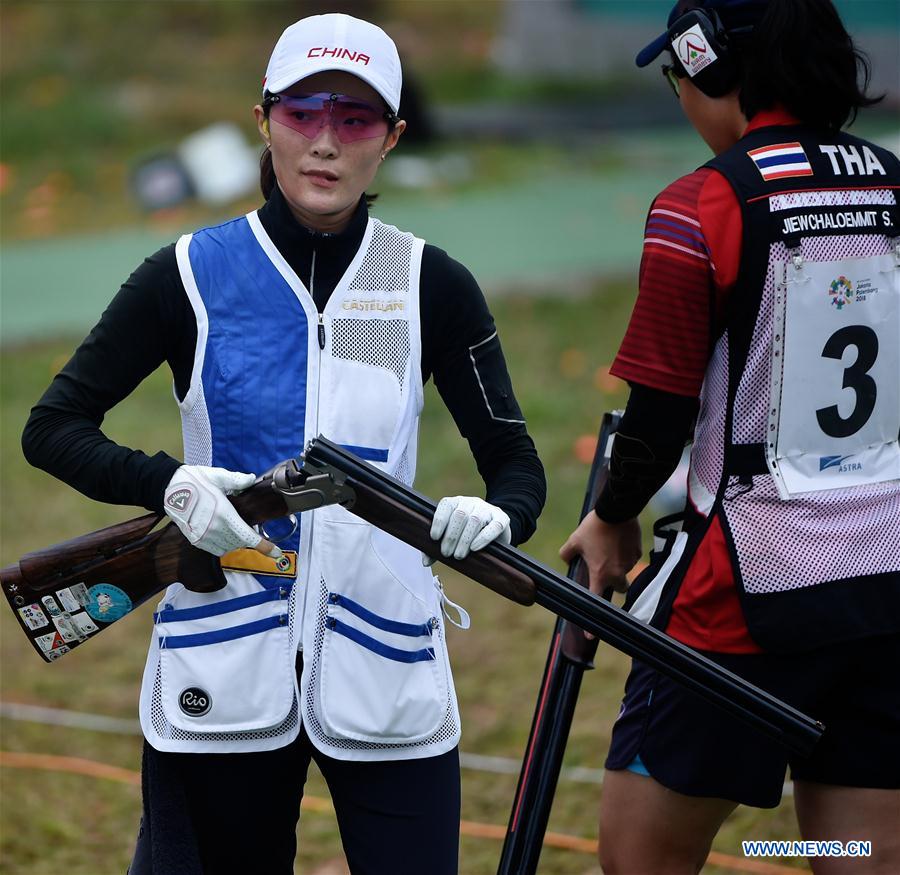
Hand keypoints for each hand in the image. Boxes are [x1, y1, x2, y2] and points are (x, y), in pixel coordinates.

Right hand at [163, 465, 280, 558]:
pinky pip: (215, 550)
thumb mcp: (218, 476)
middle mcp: (214, 529)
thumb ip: (237, 480)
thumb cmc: (194, 480)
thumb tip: (251, 479)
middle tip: (249, 525)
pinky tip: (222, 532)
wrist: (168, 488)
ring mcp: (203, 536)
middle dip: (248, 537)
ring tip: (234, 528)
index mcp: (224, 514)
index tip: (275, 553)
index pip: (247, 536)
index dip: (263, 546)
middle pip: (240, 543)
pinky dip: (222, 545)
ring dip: (235, 542)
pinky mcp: (194, 539)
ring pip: (228, 548)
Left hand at [423, 496, 511, 564]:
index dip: (439, 521)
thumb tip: (425, 562)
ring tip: (459, 555)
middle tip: (446, 553)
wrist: (496, 531)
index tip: (434, 538)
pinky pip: (494, 526)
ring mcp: (487, 509)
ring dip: (464, 540)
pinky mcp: (502, 519)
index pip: (446, 505)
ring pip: (475, 520)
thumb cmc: (469, 535)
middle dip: (451, 536)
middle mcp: (471, 502)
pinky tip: (475, 548)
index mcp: (456, 503)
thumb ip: (438, 545)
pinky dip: (483, 538)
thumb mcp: (453, 537)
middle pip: (460, 515)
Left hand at [559, 511, 641, 597]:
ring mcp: (630, 563)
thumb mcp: (574, 540)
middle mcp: (618, 573)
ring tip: (609, 549)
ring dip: (619, 566)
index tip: (592, 605)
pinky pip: (632, 558)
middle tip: (605, 571)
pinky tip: (618, 542)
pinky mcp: (638, 552)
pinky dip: (626, 554)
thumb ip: (566, 554)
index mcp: (601, 574)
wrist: (616, 511)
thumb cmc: (594, 528)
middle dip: (614, 583)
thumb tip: (566, 560)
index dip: (594, 602)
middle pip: (619, 588)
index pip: (598, 598)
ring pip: (625, 571)